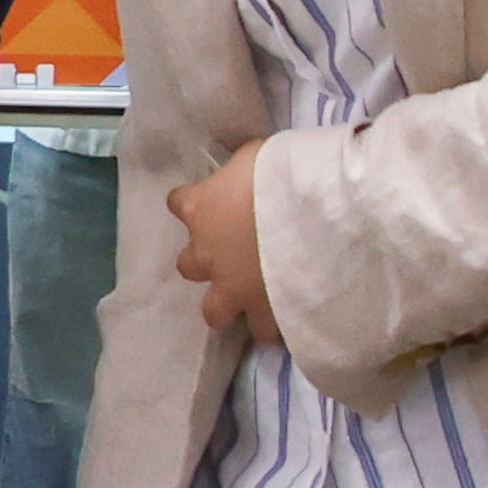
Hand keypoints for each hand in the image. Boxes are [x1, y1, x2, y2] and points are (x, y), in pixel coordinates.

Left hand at [167, 140, 277, 344]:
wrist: (310, 215)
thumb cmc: (279, 176)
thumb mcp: (254, 158)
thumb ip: (241, 171)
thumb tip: (246, 173)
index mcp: (199, 209)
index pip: (177, 203)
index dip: (193, 203)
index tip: (208, 201)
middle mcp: (206, 253)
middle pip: (187, 266)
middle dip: (207, 263)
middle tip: (233, 254)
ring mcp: (231, 288)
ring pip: (215, 312)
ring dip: (230, 305)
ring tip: (254, 298)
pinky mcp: (260, 312)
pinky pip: (262, 330)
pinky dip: (271, 324)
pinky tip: (286, 314)